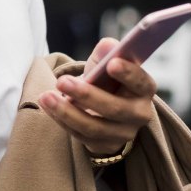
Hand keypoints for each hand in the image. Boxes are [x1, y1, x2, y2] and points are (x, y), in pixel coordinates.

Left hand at [38, 39, 156, 156]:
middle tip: (62, 81)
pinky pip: (80, 135)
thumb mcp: (107, 64)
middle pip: (115, 108)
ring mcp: (122, 133)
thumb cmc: (107, 80)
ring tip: (46, 96)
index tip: (111, 64)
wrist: (103, 107)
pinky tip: (48, 106)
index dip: (128, 74)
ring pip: (94, 127)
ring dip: (67, 112)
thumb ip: (106, 54)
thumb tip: (108, 45)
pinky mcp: (104, 145)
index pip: (141, 82)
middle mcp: (138, 114)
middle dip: (87, 95)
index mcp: (144, 89)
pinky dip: (62, 119)